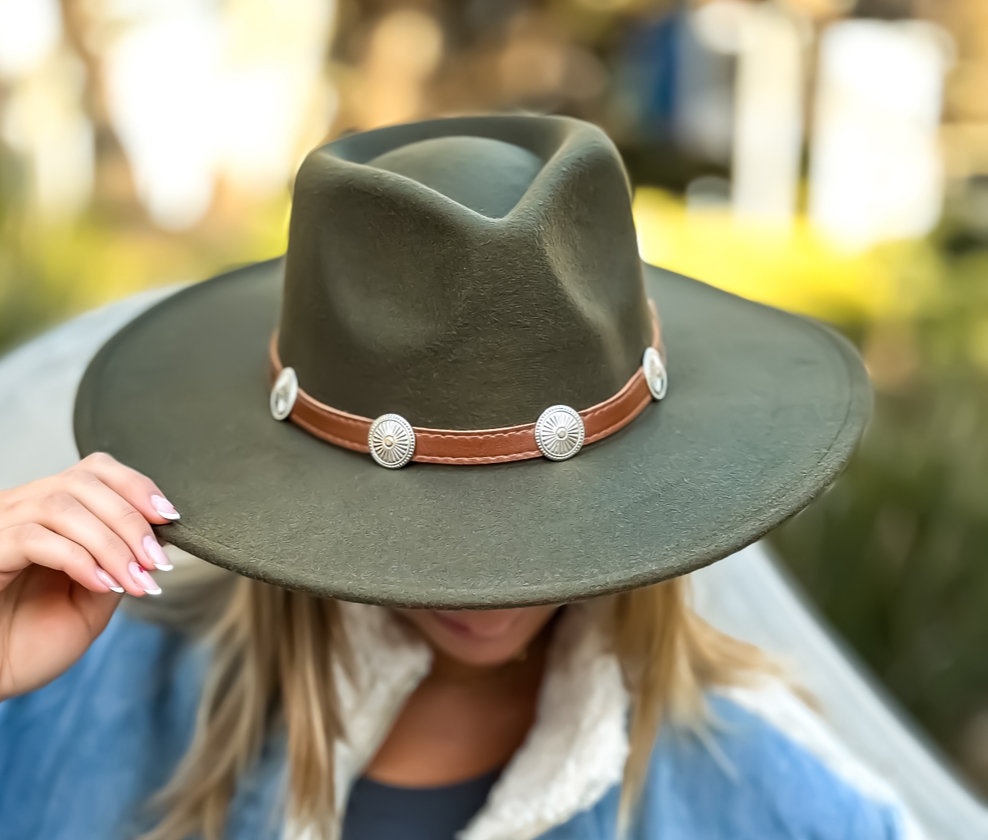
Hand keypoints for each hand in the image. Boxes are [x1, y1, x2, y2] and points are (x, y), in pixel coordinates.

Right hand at [0, 452, 179, 699]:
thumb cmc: (31, 644)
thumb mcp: (94, 600)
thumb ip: (121, 562)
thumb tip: (160, 535)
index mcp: (48, 513)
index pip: (94, 470)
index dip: (135, 486)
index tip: (169, 517)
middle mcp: (20, 510)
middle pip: (83, 482)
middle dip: (130, 520)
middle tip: (156, 561)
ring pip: (62, 505)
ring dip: (111, 543)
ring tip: (134, 580)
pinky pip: (33, 538)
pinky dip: (77, 558)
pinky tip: (100, 584)